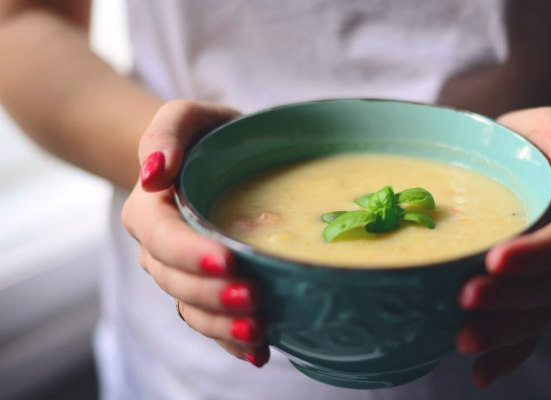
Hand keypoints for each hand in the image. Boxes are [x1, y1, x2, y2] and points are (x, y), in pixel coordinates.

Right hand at [121, 100, 270, 366]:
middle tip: (253, 298)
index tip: (227, 260)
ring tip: (258, 331)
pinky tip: (258, 350)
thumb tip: (153, 173)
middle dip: (212, 295)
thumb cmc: (203, 137)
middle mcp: (161, 249)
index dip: (190, 253)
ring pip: (192, 308)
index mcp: (151, 209)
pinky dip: (231, 341)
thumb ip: (167, 131)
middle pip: (176, 281)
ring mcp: (183, 274)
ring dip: (222, 325)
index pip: (163, 237)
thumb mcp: (187, 116)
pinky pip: (211, 322)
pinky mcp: (207, 289)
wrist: (212, 160)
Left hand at [456, 107, 550, 386]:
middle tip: (465, 299)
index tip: (494, 259)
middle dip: (510, 299)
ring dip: (503, 332)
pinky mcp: (533, 297)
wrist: (533, 164)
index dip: (535, 255)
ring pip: (538, 315)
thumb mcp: (549, 124)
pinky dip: (507, 356)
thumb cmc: (533, 142)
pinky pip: (528, 333)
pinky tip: (479, 374)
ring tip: (462, 340)